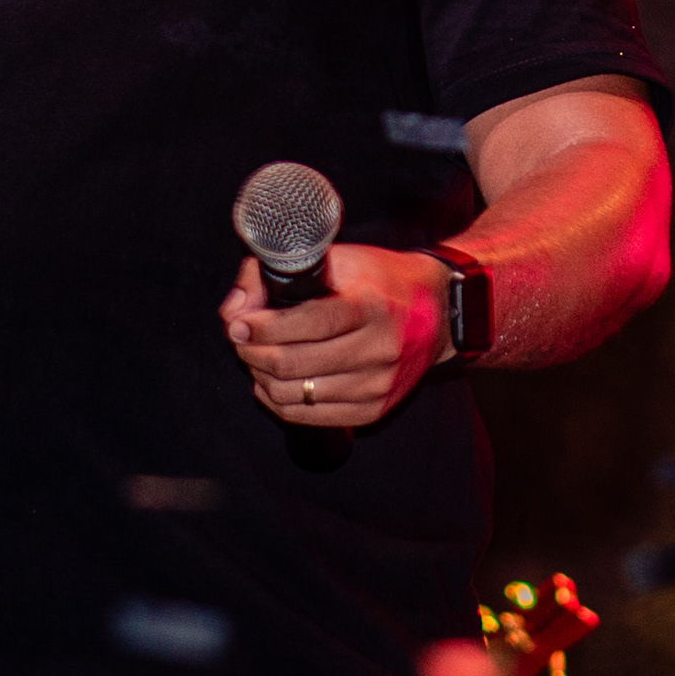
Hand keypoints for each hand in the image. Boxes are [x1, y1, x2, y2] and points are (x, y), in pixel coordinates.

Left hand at [220, 245, 445, 426]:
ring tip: (254, 355)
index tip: (238, 322)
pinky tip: (270, 380)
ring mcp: (377, 385)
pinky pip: (309, 417)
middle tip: (238, 336)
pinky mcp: (373, 410)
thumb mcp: (336, 258)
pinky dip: (278, 400)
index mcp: (371, 306)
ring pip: (295, 394)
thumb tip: (236, 307)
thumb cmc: (379, 280)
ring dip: (261, 376)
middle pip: (295, 364)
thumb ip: (278, 274)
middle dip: (252, 351)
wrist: (438, 312)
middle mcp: (378, 350)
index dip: (265, 326)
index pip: (308, 324)